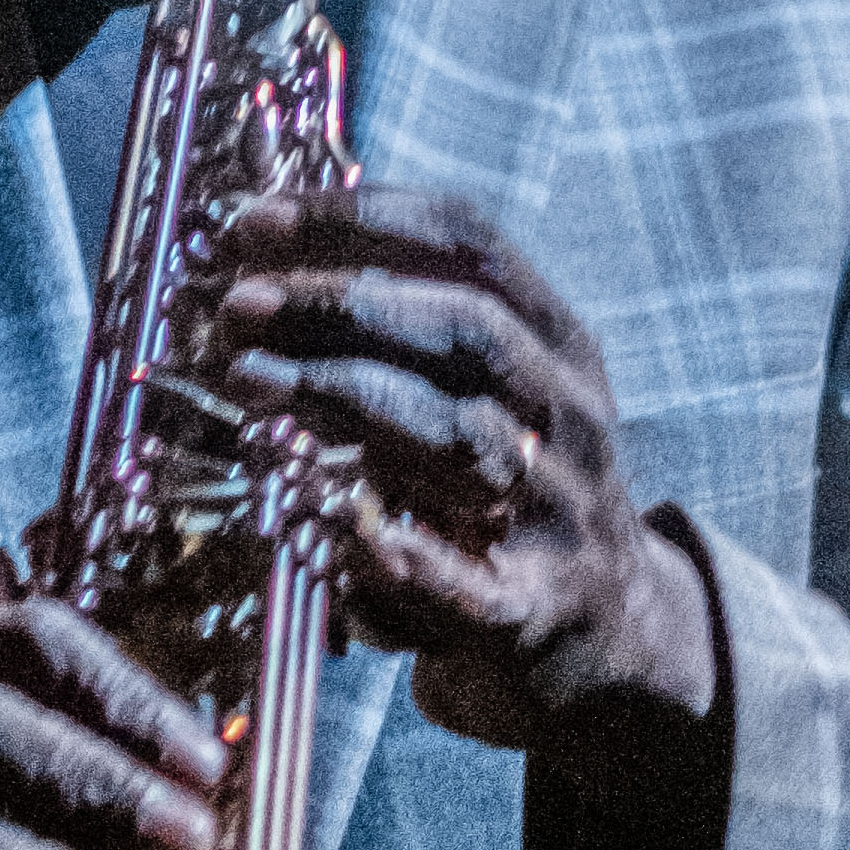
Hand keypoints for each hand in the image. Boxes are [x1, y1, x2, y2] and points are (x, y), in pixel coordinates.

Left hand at [202, 188, 706, 754]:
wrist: (612, 630)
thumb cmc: (508, 487)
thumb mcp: (489, 392)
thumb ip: (405, 331)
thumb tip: (260, 266)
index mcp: (558, 341)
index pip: (467, 245)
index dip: (359, 219)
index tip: (256, 219)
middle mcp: (572, 414)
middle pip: (468, 331)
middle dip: (342, 304)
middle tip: (238, 305)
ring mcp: (562, 512)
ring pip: (462, 439)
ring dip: (346, 397)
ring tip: (248, 379)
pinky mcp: (534, 608)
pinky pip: (468, 581)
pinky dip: (403, 554)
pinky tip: (338, 528)